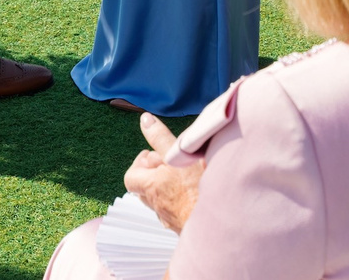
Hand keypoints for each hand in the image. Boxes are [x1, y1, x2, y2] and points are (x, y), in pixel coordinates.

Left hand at [123, 111, 201, 232]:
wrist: (218, 224)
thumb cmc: (198, 190)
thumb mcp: (179, 155)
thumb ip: (160, 138)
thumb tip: (145, 120)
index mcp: (151, 186)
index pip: (131, 177)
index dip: (139, 164)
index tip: (153, 155)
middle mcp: (157, 205)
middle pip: (146, 187)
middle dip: (155, 173)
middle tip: (172, 162)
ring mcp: (171, 218)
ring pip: (161, 200)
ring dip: (168, 187)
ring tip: (186, 176)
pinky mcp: (185, 227)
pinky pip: (176, 211)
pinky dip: (181, 200)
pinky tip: (196, 192)